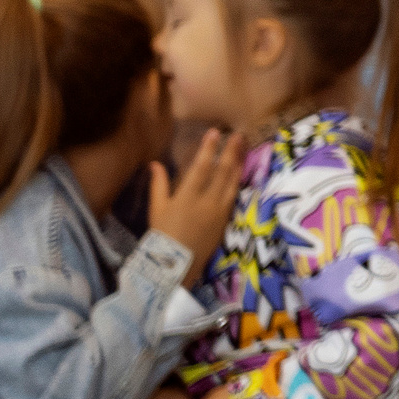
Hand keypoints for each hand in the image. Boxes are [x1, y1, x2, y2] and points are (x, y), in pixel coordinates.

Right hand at [147, 125, 246, 279]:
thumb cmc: (163, 235)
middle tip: (239, 135)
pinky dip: (238, 181)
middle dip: (231, 151)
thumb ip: (158, 185)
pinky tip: (240, 173)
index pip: (202, 166)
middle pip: (223, 171)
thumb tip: (155, 163)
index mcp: (187, 196)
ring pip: (232, 182)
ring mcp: (220, 211)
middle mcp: (207, 201)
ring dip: (238, 163)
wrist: (177, 265)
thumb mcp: (157, 209)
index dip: (209, 148)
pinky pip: (234, 196)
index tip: (215, 132)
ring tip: (243, 149)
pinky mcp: (226, 220)